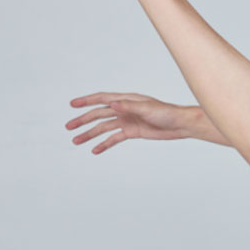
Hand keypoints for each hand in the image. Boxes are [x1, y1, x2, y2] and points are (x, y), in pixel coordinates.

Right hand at [65, 92, 190, 154]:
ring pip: (103, 128)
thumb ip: (129, 106)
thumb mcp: (147, 108)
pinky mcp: (131, 132)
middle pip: (99, 114)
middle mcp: (124, 109)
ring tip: (76, 141)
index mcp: (126, 100)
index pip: (102, 99)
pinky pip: (114, 138)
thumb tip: (112, 104)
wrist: (179, 125)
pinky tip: (95, 150)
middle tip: (69, 127)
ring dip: (90, 134)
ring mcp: (127, 121)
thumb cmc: (166, 113)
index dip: (87, 101)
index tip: (73, 105)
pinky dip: (104, 144)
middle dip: (83, 120)